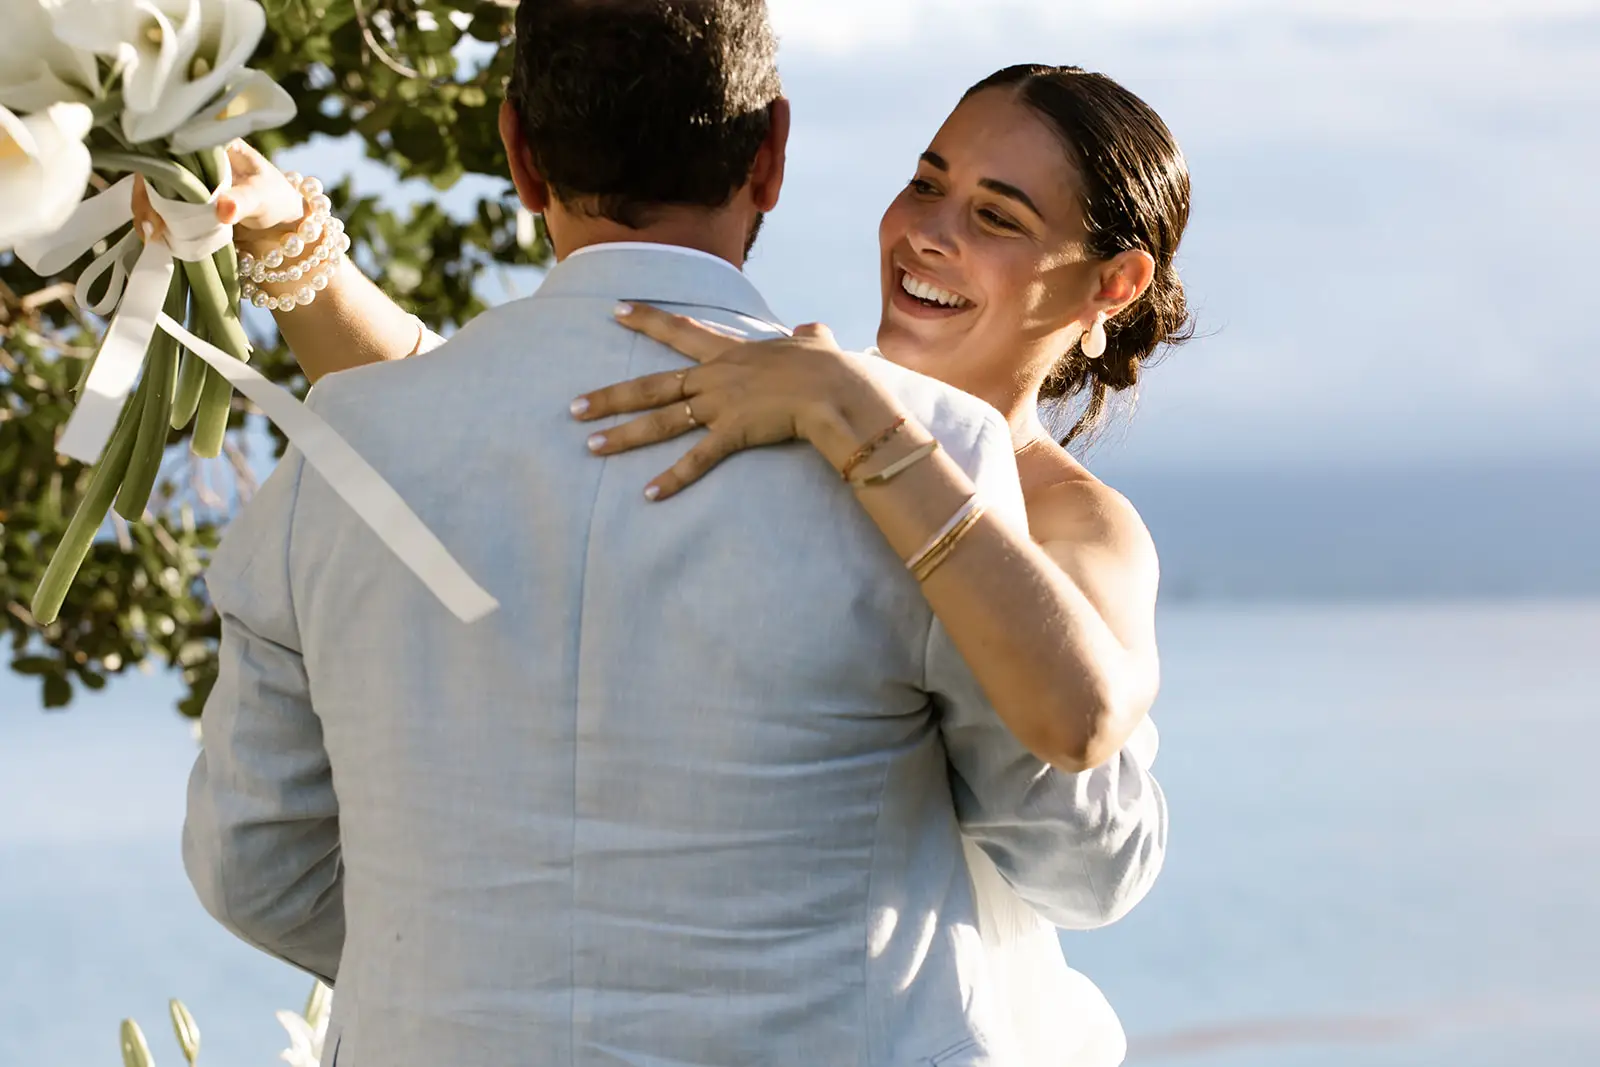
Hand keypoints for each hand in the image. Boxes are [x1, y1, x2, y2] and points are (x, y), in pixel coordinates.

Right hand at [132, 140, 305, 255]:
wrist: (280, 220)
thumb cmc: (274, 198)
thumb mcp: (263, 196)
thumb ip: (243, 201)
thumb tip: (223, 209)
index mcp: (210, 142)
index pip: (170, 147)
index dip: (156, 169)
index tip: (152, 196)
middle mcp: (191, 154)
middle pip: (154, 169)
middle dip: (145, 197)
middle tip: (150, 226)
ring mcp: (185, 176)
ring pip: (153, 188)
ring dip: (147, 210)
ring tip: (151, 235)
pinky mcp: (183, 197)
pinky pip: (160, 205)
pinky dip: (154, 219)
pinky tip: (153, 236)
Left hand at [570, 303, 865, 500]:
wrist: (834, 387)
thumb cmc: (828, 365)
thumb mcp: (816, 341)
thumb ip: (809, 333)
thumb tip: (814, 327)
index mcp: (730, 352)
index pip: (679, 331)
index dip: (646, 320)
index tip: (614, 311)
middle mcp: (715, 377)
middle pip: (652, 386)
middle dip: (609, 396)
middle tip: (572, 407)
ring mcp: (720, 405)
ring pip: (661, 421)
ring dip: (623, 435)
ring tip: (589, 445)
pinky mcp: (733, 433)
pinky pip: (697, 460)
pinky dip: (673, 479)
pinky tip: (649, 494)